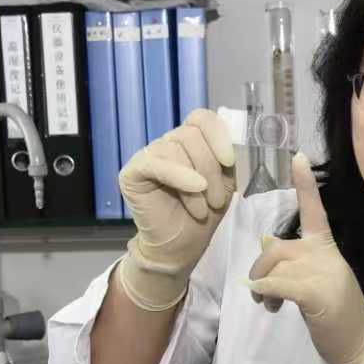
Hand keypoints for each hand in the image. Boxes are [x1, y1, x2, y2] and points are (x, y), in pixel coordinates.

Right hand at [116, 108, 237, 310]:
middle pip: (191, 136)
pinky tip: (195, 190)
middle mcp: (167, 143)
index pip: (202, 118)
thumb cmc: (203, 213)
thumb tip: (231, 138)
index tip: (229, 161)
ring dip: (198, 182)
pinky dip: (179, 176)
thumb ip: (226, 157)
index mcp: (190, 141)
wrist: (182, 246)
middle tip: (217, 201)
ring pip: (176, 149)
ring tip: (203, 208)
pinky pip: (156, 163)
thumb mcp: (225, 182)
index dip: (217, 134)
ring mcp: (148, 155)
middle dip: (211, 169)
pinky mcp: (133, 172)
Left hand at [247, 154, 363, 363]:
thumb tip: (265, 243)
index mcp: (327, 248)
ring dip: (262, 288)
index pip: (314, 210)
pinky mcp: (317, 293)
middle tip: (262, 296)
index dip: (305, 184)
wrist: (360, 345)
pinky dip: (266, 290)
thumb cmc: (336, 316)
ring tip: (269, 305)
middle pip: (276, 249)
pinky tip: (267, 301)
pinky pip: (279, 284)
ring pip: (275, 267)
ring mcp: (324, 272)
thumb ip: (293, 261)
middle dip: (260, 269)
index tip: (297, 156)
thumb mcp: (313, 281)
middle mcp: (326, 255)